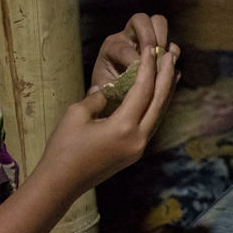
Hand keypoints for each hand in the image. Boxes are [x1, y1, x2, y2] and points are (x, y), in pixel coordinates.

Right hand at [34, 21, 180, 199]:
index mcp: (124, 127)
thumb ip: (97, 97)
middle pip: (159, 101)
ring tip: (172, 69)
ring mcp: (138, 148)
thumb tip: (109, 89)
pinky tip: (158, 95)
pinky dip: (157, 106)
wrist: (60, 184)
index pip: (143, 90)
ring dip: (166, 91)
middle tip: (172, 53)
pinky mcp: (134, 153)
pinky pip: (152, 124)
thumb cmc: (63, 148)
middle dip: (166, 75)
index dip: (148, 67)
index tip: (152, 49)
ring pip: (159, 113)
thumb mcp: (76, 115)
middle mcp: (138, 139)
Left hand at [92, 12, 173, 91]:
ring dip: (164, 39)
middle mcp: (126, 36)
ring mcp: (144, 37)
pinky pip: (171, 39)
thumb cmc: (108, 90)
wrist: (114, 90)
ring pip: (158, 21)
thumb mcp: (104, 91)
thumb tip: (116, 87)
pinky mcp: (158, 43)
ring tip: (165, 58)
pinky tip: (170, 64)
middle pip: (140, 19)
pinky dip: (173, 50)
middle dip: (150, 37)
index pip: (124, 48)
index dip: (134, 62)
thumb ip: (108, 89)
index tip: (140, 77)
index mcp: (111, 47)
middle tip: (155, 56)